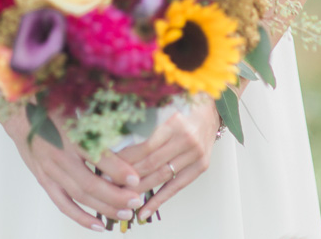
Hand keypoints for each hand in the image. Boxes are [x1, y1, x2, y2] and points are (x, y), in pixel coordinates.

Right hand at [0, 105, 145, 227]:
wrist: (20, 115)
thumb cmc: (54, 106)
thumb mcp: (78, 106)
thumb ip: (100, 117)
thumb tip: (131, 118)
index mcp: (70, 136)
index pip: (96, 157)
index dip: (117, 170)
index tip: (135, 178)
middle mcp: (60, 157)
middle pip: (89, 184)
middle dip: (115, 196)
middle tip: (136, 201)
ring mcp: (50, 172)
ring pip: (79, 197)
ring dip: (103, 208)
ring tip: (125, 213)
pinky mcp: (44, 181)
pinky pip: (62, 204)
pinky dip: (80, 216)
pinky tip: (98, 225)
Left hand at [115, 96, 222, 220]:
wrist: (213, 110)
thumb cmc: (185, 108)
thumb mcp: (164, 108)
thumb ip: (145, 123)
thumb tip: (115, 141)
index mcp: (175, 122)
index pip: (145, 147)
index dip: (125, 160)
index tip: (107, 167)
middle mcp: (187, 139)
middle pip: (151, 164)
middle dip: (128, 177)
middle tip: (108, 184)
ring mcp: (196, 154)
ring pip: (161, 177)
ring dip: (139, 190)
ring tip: (121, 198)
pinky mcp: (201, 166)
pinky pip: (176, 187)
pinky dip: (159, 201)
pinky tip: (144, 211)